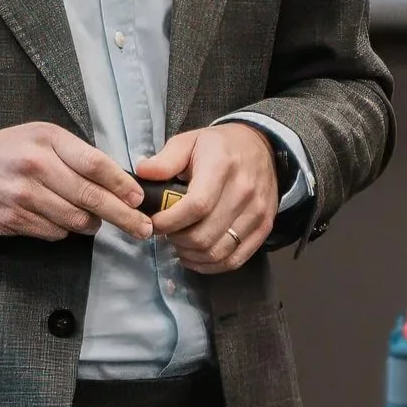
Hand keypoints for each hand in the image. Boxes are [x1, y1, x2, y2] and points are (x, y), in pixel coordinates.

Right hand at [0, 124, 151, 242]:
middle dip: (123, 215)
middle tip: (142, 228)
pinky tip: (59, 220)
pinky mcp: (15, 219)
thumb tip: (117, 180)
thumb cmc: (10, 152)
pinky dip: (64, 229)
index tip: (138, 198)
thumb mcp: (41, 138)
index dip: (121, 184)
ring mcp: (24, 195)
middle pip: (91, 196)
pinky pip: (55, 232)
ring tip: (95, 221)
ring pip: (76, 219)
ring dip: (92, 224)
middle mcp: (37, 166)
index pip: (95, 164)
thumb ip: (76, 154)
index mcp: (48, 140)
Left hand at [138, 124, 277, 273]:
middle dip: (176, 240)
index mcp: (222, 166)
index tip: (153, 223)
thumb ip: (165, 160)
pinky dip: (210, 265)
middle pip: (204, 235)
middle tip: (165, 232)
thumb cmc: (219, 146)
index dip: (169, 222)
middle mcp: (244, 191)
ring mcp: (258, 212)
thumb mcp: (189, 141)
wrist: (262, 147)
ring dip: (191, 255)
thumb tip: (142, 172)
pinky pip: (235, 260)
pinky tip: (195, 256)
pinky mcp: (265, 228)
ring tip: (179, 243)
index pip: (196, 206)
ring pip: (217, 252)